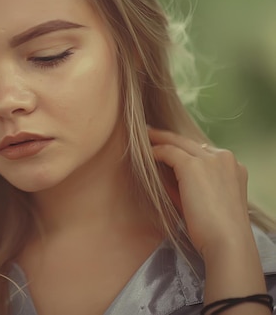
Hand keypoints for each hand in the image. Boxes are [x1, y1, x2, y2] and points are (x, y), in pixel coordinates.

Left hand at [148, 127, 252, 257]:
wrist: (227, 242)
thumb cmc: (214, 230)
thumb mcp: (204, 200)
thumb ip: (188, 184)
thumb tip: (163, 174)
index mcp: (233, 167)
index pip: (202, 151)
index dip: (182, 148)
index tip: (167, 146)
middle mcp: (225, 158)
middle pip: (189, 142)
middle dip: (167, 137)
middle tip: (149, 133)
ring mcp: (210, 160)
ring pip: (177, 142)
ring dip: (158, 140)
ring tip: (142, 138)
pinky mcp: (194, 166)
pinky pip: (168, 151)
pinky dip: (154, 152)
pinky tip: (144, 154)